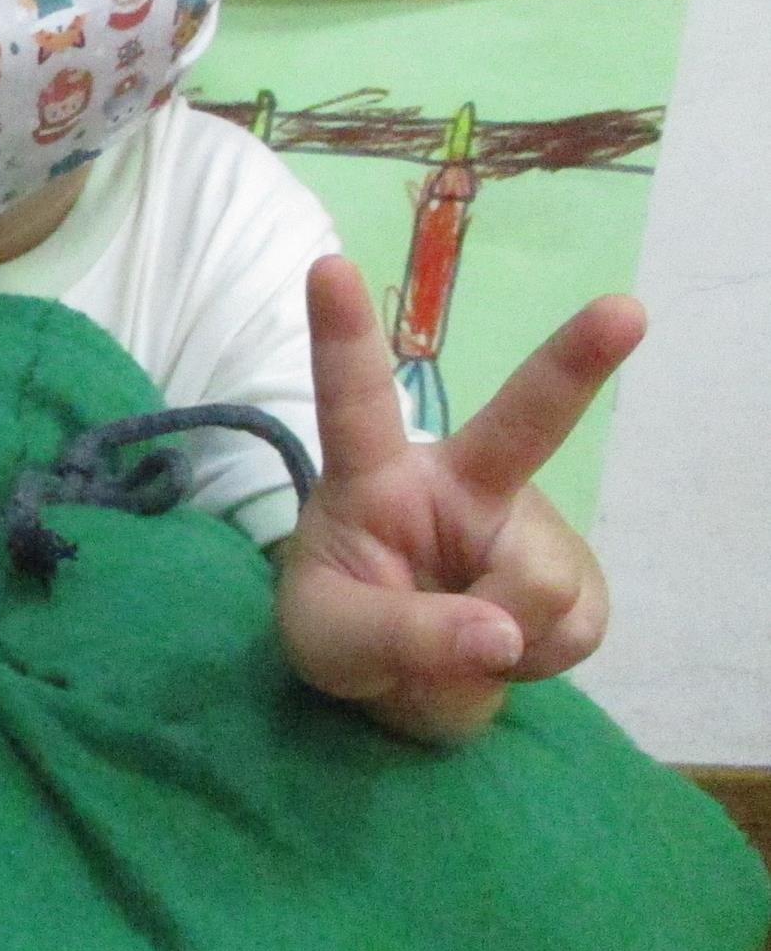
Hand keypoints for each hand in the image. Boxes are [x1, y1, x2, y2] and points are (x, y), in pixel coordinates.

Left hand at [277, 256, 641, 742]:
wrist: (404, 683)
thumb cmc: (343, 628)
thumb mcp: (330, 644)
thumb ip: (402, 635)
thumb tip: (504, 633)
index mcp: (374, 476)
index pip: (354, 401)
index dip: (342, 336)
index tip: (326, 266)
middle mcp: (462, 482)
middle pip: (526, 418)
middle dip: (578, 361)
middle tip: (624, 312)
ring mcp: (527, 525)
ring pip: (536, 584)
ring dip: (499, 638)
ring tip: (458, 641)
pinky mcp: (576, 579)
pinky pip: (572, 628)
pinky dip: (534, 660)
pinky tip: (504, 646)